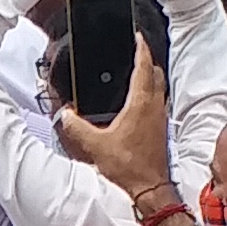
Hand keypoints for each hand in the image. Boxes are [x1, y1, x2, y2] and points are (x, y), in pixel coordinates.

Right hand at [53, 30, 176, 188]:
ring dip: (150, 76)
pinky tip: (138, 101)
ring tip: (137, 71)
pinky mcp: (160, 129)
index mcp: (141, 104)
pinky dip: (150, 93)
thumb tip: (65, 116)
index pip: (144, 67)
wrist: (150, 188)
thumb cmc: (129, 166)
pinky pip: (157, 102)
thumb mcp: (95, 145)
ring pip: (159, 87)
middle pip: (156, 74)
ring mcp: (160, 118)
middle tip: (138, 51)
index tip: (138, 37)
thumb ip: (77, 127)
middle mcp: (154, 107)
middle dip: (147, 60)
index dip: (141, 49)